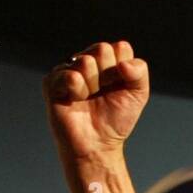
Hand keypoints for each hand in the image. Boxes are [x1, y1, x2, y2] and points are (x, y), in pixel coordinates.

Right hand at [43, 40, 149, 163]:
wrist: (98, 144)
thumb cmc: (116, 120)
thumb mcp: (138, 95)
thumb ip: (139, 73)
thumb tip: (123, 62)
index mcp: (108, 61)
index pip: (121, 48)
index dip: (124, 71)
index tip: (120, 88)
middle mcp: (87, 61)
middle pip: (103, 50)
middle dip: (109, 76)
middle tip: (103, 94)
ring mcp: (69, 69)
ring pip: (86, 61)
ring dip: (93, 85)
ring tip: (89, 99)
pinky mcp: (53, 81)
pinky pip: (70, 75)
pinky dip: (78, 90)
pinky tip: (76, 100)